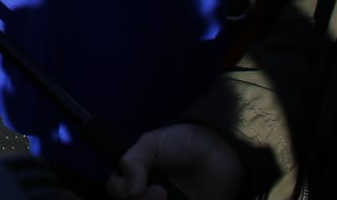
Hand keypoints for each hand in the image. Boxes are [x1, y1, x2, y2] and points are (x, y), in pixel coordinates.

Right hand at [107, 124, 243, 199]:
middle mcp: (148, 195)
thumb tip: (130, 191)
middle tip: (161, 194)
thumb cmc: (182, 143)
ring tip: (173, 199)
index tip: (140, 188)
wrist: (220, 150)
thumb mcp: (151, 143)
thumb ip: (134, 161)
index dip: (122, 191)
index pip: (117, 191)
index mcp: (135, 179)